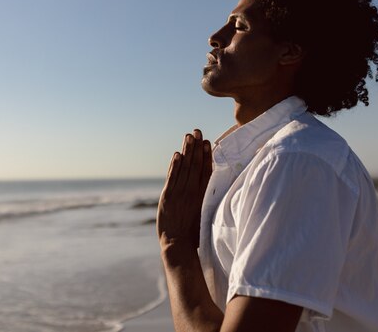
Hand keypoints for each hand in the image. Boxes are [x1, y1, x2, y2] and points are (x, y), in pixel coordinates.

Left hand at [157, 129, 211, 248]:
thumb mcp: (205, 215)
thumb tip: (209, 187)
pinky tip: (177, 154)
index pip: (206, 171)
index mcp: (203, 196)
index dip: (207, 155)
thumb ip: (207, 199)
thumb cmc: (194, 234)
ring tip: (189, 136)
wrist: (178, 246)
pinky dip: (175, 165)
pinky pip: (172, 178)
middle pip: (195, 165)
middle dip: (196, 147)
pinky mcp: (168, 197)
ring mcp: (180, 194)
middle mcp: (192, 192)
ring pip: (184, 168)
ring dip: (186, 151)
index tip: (208, 142)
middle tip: (197, 131)